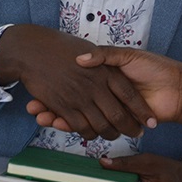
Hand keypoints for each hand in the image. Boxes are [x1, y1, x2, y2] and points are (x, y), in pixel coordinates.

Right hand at [0, 24, 153, 140]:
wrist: (32, 49)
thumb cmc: (62, 46)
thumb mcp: (89, 46)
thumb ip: (107, 58)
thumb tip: (120, 75)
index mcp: (106, 70)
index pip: (129, 94)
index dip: (141, 109)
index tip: (150, 121)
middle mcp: (96, 85)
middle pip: (118, 115)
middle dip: (129, 128)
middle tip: (135, 134)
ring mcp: (80, 97)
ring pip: (101, 125)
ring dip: (110, 133)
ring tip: (115, 135)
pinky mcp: (65, 107)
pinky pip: (81, 127)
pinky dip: (89, 133)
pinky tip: (93, 132)